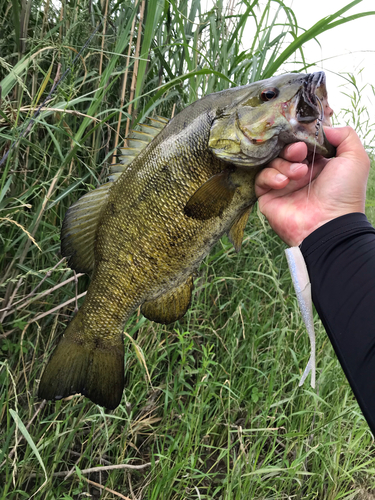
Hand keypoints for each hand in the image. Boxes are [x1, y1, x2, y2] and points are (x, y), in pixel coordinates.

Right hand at [255, 127, 369, 245]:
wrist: (328, 224)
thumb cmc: (344, 193)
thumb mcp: (355, 158)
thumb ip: (345, 135)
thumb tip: (324, 128)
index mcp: (319, 165)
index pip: (303, 143)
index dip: (302, 138)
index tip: (305, 139)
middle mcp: (300, 174)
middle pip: (285, 150)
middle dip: (291, 148)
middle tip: (299, 153)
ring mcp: (283, 185)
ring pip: (273, 162)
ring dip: (284, 164)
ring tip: (298, 174)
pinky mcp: (268, 196)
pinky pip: (261, 178)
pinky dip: (270, 176)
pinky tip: (283, 183)